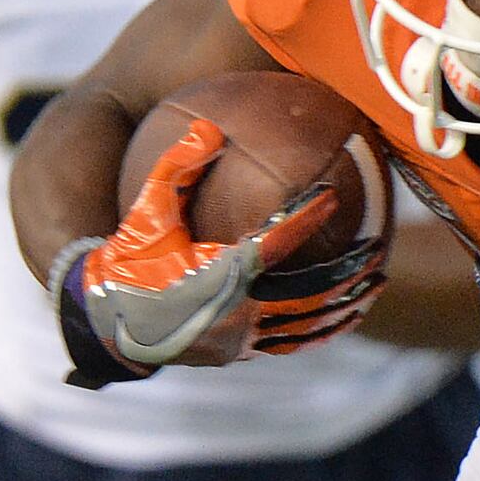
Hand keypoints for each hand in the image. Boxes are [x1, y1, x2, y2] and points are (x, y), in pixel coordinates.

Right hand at [50, 119, 347, 386]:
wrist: (104, 321)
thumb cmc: (126, 260)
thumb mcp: (147, 211)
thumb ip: (176, 167)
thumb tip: (209, 126)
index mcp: (219, 274)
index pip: (277, 242)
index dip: (307, 217)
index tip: (332, 193)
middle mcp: (238, 312)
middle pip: (310, 292)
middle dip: (347, 271)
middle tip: (375, 248)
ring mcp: (241, 339)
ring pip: (308, 324)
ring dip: (345, 304)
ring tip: (375, 282)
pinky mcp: (240, 353)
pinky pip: (293, 343)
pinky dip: (322, 330)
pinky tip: (346, 315)